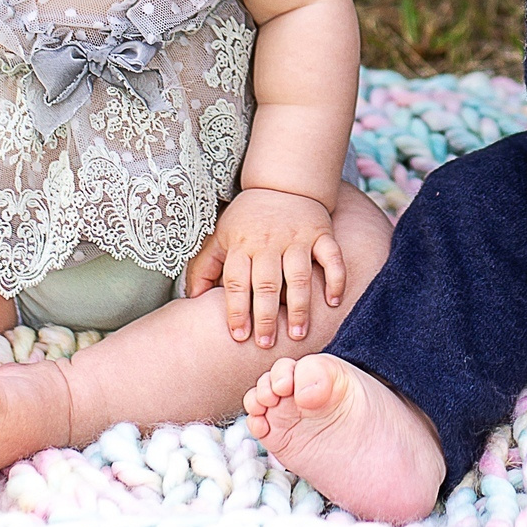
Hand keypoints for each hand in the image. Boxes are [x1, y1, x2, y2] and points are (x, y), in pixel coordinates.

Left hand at [186, 187, 343, 347]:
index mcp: (241, 244)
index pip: (236, 282)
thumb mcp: (220, 235)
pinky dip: (335, 279)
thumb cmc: (247, 218)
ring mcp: (297, 238)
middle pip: (267, 283)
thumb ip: (205, 265)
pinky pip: (331, 258)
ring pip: (298, 276)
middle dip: (266, 316)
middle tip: (266, 343)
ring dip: (300, 307)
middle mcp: (268, 242)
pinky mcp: (321, 233)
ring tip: (298, 334)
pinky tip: (333, 302)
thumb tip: (191, 297)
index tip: (239, 336)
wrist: (282, 182)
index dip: (237, 310)